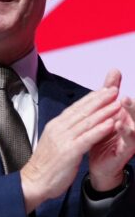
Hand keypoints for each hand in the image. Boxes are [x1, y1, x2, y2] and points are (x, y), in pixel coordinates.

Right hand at [21, 86, 119, 212]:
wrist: (34, 180)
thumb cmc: (46, 164)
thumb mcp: (54, 141)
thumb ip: (64, 131)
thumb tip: (75, 122)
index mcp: (56, 125)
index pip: (75, 108)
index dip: (91, 98)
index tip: (103, 90)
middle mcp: (59, 128)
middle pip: (82, 111)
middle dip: (99, 99)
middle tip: (113, 89)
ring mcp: (63, 139)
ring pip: (86, 122)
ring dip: (104, 111)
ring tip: (117, 103)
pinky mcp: (69, 152)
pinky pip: (87, 138)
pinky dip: (100, 130)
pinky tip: (111, 123)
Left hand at [89, 69, 134, 190]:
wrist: (100, 162)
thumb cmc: (104, 133)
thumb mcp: (106, 109)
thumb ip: (111, 90)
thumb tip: (115, 70)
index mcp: (128, 115)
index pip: (131, 101)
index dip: (128, 92)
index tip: (121, 76)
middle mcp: (133, 126)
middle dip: (132, 103)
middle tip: (125, 94)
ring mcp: (131, 139)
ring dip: (132, 115)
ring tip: (125, 103)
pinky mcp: (125, 152)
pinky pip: (128, 142)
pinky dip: (125, 133)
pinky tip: (119, 124)